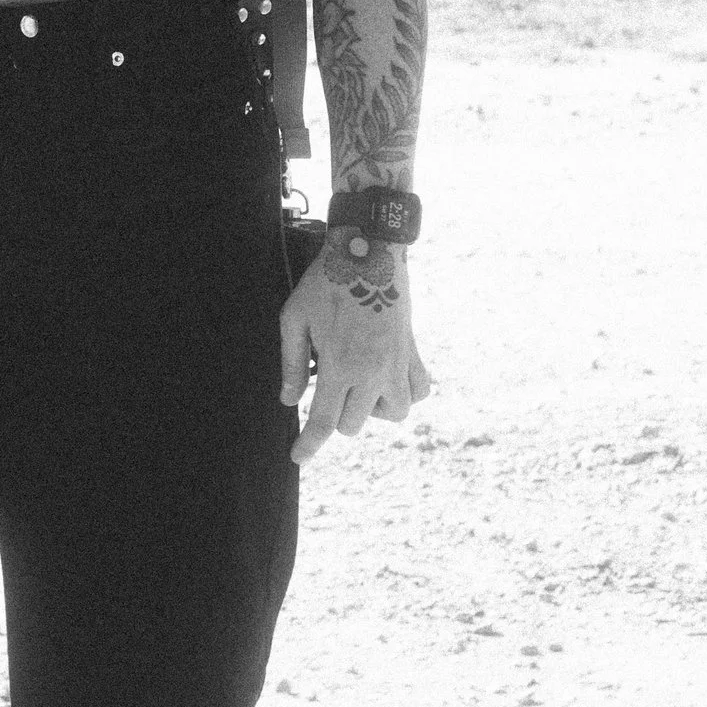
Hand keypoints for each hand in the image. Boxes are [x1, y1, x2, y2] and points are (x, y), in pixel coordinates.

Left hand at [277, 229, 431, 463]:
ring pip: (392, 415)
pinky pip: (418, 391)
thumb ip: (291, 363)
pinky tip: (385, 380)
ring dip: (371, 408)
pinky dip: (404, 394)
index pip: (323, 421)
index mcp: (339, 366)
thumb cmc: (326, 282)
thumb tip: (288, 400)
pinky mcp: (413, 352)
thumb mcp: (295, 317)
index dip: (309, 445)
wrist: (369, 250)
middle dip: (334, 413)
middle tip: (326, 383)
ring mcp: (397, 365)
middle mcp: (372, 373)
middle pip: (353, 424)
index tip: (298, 457)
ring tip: (357, 384)